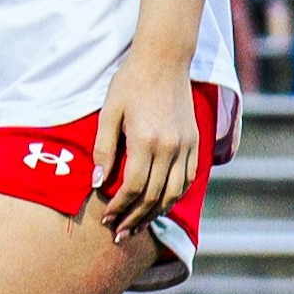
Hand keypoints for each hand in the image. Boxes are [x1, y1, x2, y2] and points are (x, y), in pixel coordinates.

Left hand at [84, 49, 208, 239]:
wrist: (164, 60)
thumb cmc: (130, 83)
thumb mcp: (108, 112)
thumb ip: (104, 150)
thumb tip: (98, 183)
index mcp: (147, 140)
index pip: (134, 187)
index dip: (119, 206)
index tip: (106, 217)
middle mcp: (171, 147)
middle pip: (155, 196)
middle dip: (135, 218)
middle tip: (120, 233)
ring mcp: (186, 145)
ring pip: (175, 192)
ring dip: (157, 214)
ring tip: (139, 226)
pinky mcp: (195, 142)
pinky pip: (189, 178)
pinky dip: (175, 196)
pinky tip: (161, 205)